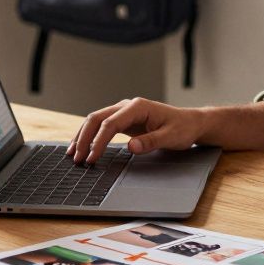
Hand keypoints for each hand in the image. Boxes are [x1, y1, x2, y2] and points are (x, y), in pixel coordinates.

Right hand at [68, 97, 203, 163]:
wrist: (190, 123)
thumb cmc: (182, 128)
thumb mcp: (171, 137)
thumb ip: (150, 142)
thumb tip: (130, 147)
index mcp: (138, 107)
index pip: (110, 123)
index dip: (98, 141)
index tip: (92, 158)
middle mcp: (128, 106)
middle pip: (97, 118)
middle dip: (84, 138)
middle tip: (76, 158)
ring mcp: (124, 112)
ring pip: (96, 120)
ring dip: (83, 136)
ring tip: (72, 153)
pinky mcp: (123, 120)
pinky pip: (102, 126)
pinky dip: (90, 136)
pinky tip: (82, 146)